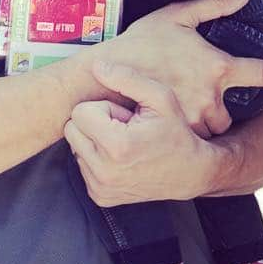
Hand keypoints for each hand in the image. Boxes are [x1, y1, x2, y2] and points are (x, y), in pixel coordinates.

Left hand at [64, 66, 216, 205]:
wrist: (190, 173)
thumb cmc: (176, 132)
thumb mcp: (160, 98)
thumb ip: (127, 78)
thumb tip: (96, 67)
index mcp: (116, 146)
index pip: (80, 112)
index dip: (104, 109)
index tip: (126, 118)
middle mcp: (104, 171)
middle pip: (71, 129)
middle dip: (95, 123)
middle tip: (124, 129)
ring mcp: (100, 187)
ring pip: (75, 147)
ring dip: (96, 141)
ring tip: (125, 144)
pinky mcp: (99, 196)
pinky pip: (82, 165)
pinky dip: (97, 158)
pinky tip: (121, 159)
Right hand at [94, 0, 262, 137]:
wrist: (103, 76)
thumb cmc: (138, 43)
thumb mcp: (176, 16)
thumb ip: (214, 4)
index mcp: (218, 67)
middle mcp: (212, 97)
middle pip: (233, 115)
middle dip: (221, 110)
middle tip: (204, 101)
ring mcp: (195, 118)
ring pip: (212, 130)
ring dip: (204, 124)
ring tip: (186, 114)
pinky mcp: (177, 135)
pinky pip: (191, 140)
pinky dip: (185, 134)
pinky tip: (172, 125)